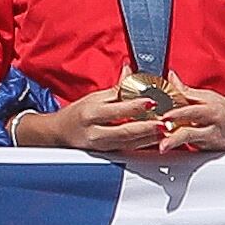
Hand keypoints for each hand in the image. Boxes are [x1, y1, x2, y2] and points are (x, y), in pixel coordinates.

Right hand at [16, 81, 167, 151]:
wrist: (58, 134)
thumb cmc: (77, 114)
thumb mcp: (94, 97)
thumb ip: (116, 88)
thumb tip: (130, 70)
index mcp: (91, 112)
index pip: (115, 109)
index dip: (134, 106)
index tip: (152, 102)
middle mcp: (95, 131)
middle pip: (123, 130)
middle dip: (146, 127)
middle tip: (164, 122)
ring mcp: (101, 146)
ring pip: (128, 143)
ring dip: (149, 137)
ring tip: (165, 131)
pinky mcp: (107, 154)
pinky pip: (128, 150)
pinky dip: (143, 144)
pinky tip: (156, 139)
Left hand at [156, 76, 224, 152]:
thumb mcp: (209, 97)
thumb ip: (187, 91)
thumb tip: (170, 76)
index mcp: (209, 105)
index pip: (191, 105)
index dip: (177, 109)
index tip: (163, 111)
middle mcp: (210, 121)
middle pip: (192, 121)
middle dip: (176, 123)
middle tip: (163, 124)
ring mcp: (209, 137)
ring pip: (191, 138)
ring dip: (176, 141)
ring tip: (164, 146)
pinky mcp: (208, 149)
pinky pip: (192, 147)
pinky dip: (179, 147)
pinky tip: (166, 148)